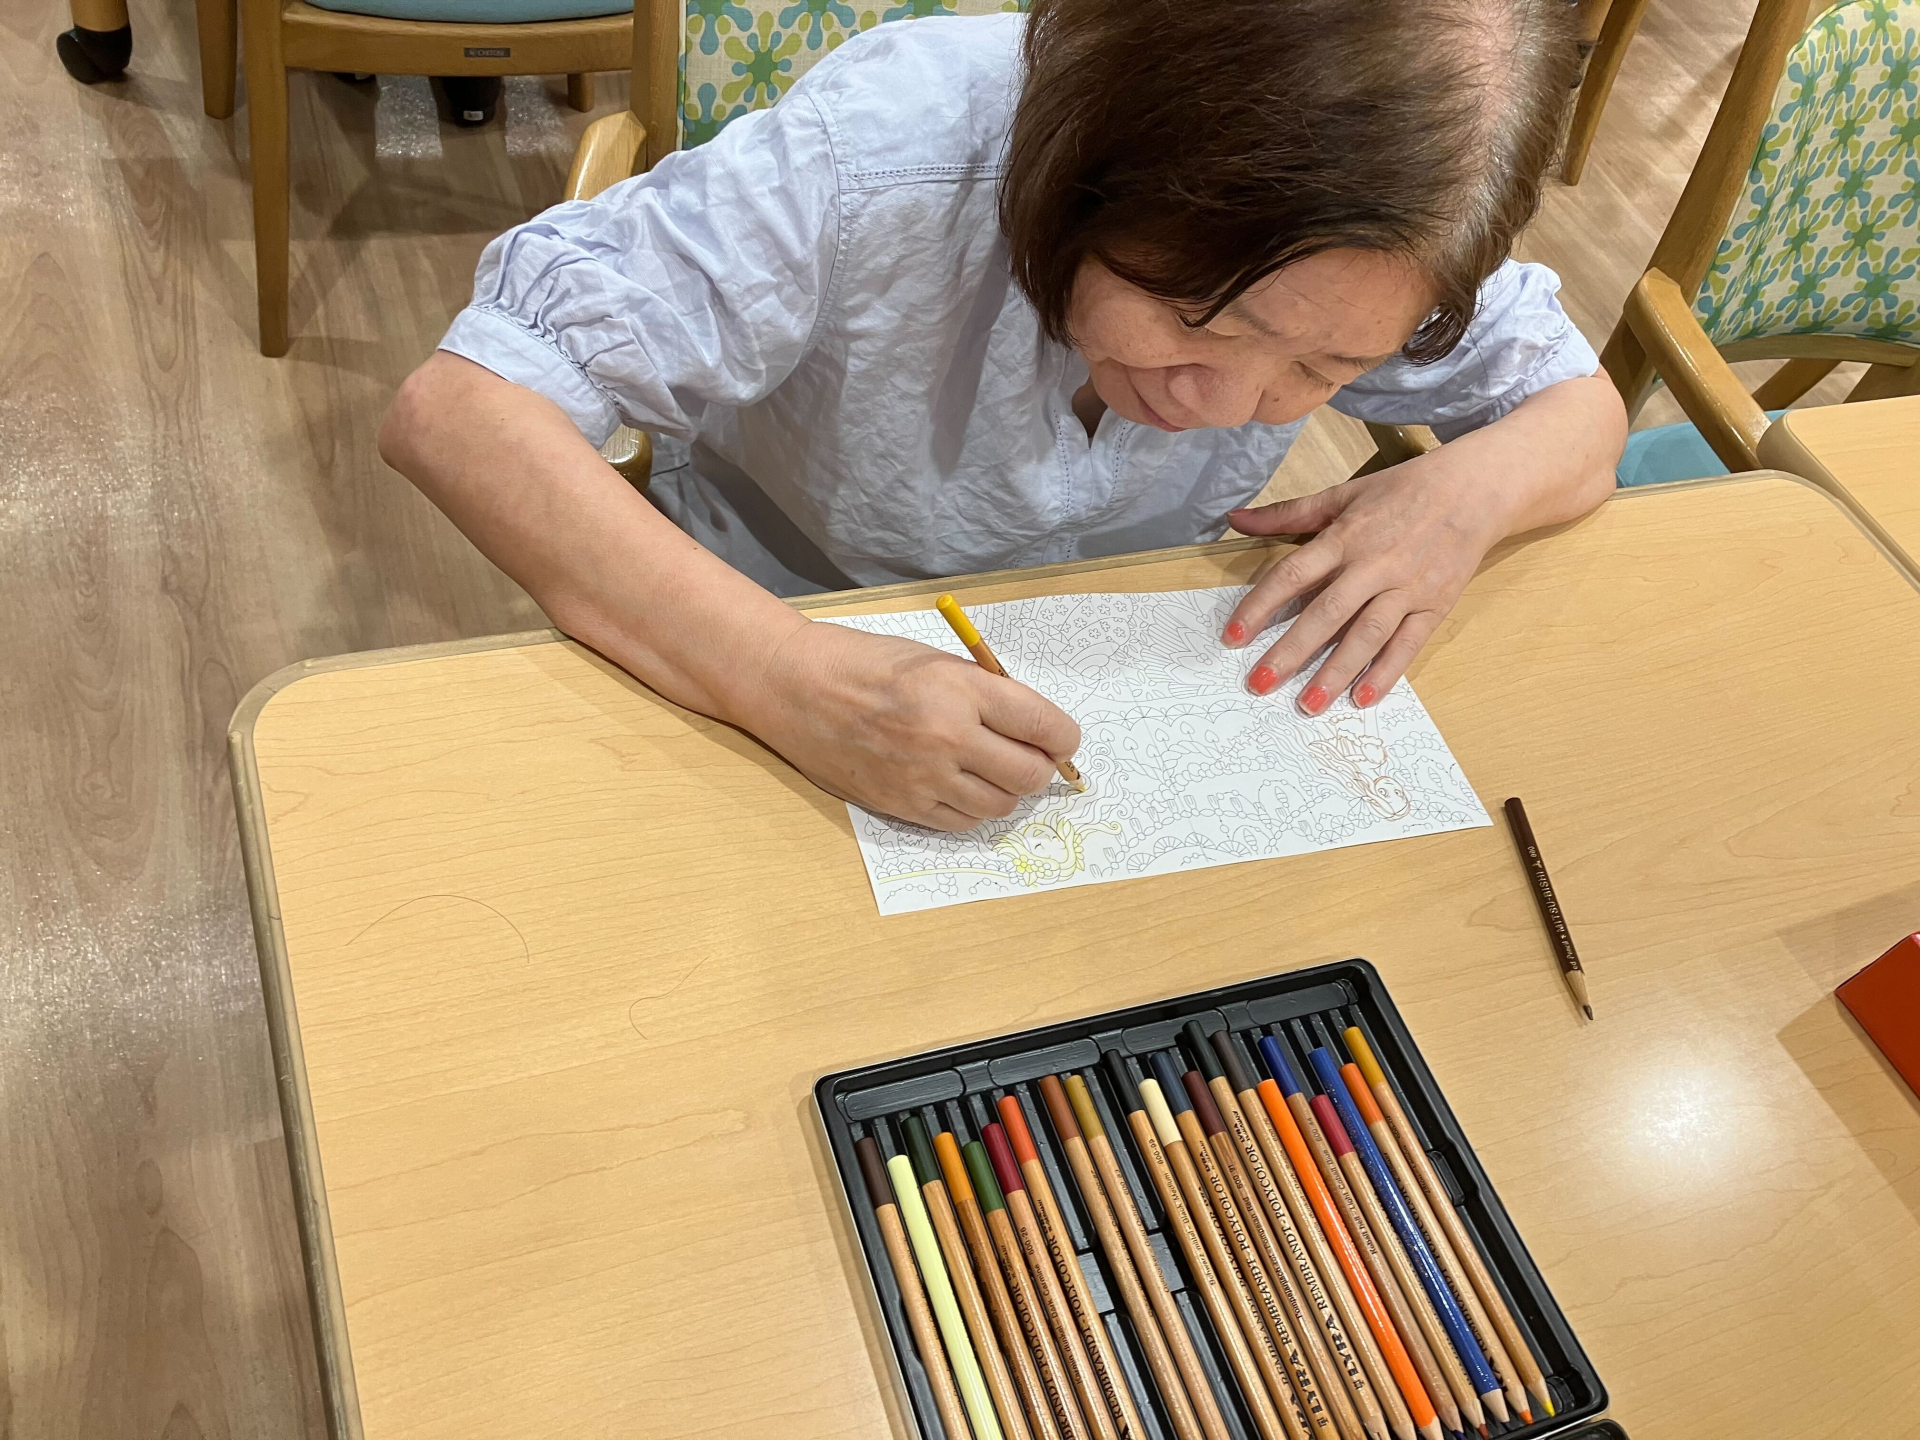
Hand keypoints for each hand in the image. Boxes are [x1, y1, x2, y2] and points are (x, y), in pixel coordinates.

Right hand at [743, 618, 1081, 830]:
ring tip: (991, 770)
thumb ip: (985, 693)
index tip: (1062, 740)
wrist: (795, 687)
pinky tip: (961, 785)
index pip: (1044, 726)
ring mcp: (924, 777)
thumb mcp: (934, 660)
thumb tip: (1032, 729)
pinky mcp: (903, 805)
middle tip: (1030, 756)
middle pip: (1030, 773)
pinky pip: (963, 821)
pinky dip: (973, 808)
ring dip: (1007, 790)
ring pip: (1001, 805)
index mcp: (959, 689)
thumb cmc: (864, 663)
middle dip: (1041, 766)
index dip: (1064, 737)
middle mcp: (947, 737)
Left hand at [1220, 453, 1509, 712]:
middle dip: (1291, 651)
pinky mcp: (1435, 605)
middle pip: (1326, 613)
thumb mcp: (1343, 494)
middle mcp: (1373, 565)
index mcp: (1345, 536)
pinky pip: (1408, 644)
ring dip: (1336, 672)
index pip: (1292, 575)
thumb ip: (1288, 513)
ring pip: (1366, 634)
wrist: (1474, 489)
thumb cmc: (1402, 490)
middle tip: (1259, 683)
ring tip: (1308, 704)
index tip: (1231, 637)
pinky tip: (1363, 699)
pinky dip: (1386, 672)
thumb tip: (1235, 519)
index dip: (1259, 606)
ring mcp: (1407, 587)